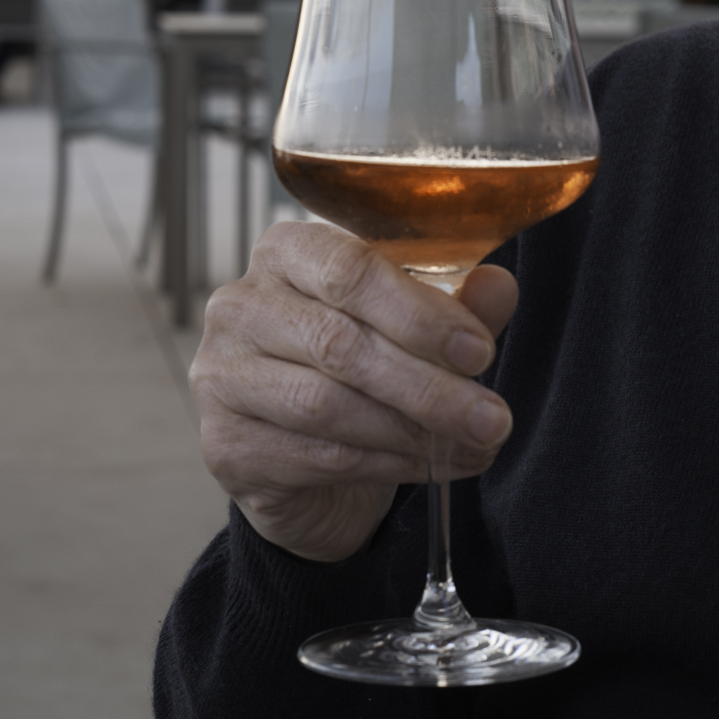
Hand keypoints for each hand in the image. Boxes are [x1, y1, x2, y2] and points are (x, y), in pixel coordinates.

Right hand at [188, 221, 521, 563]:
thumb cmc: (364, 370)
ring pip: (328, 405)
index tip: (480, 352)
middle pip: (341, 343)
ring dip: (413, 431)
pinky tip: (430, 466)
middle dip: (430, 386)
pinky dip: (386, 464)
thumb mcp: (419, 328)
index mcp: (289, 252)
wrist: (308, 461)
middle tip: (492, 418)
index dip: (421, 314)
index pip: (351, 269)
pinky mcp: (223, 445)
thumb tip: (498, 286)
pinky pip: (316, 455)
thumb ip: (457, 304)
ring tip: (474, 447)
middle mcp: (239, 305)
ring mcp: (220, 376)